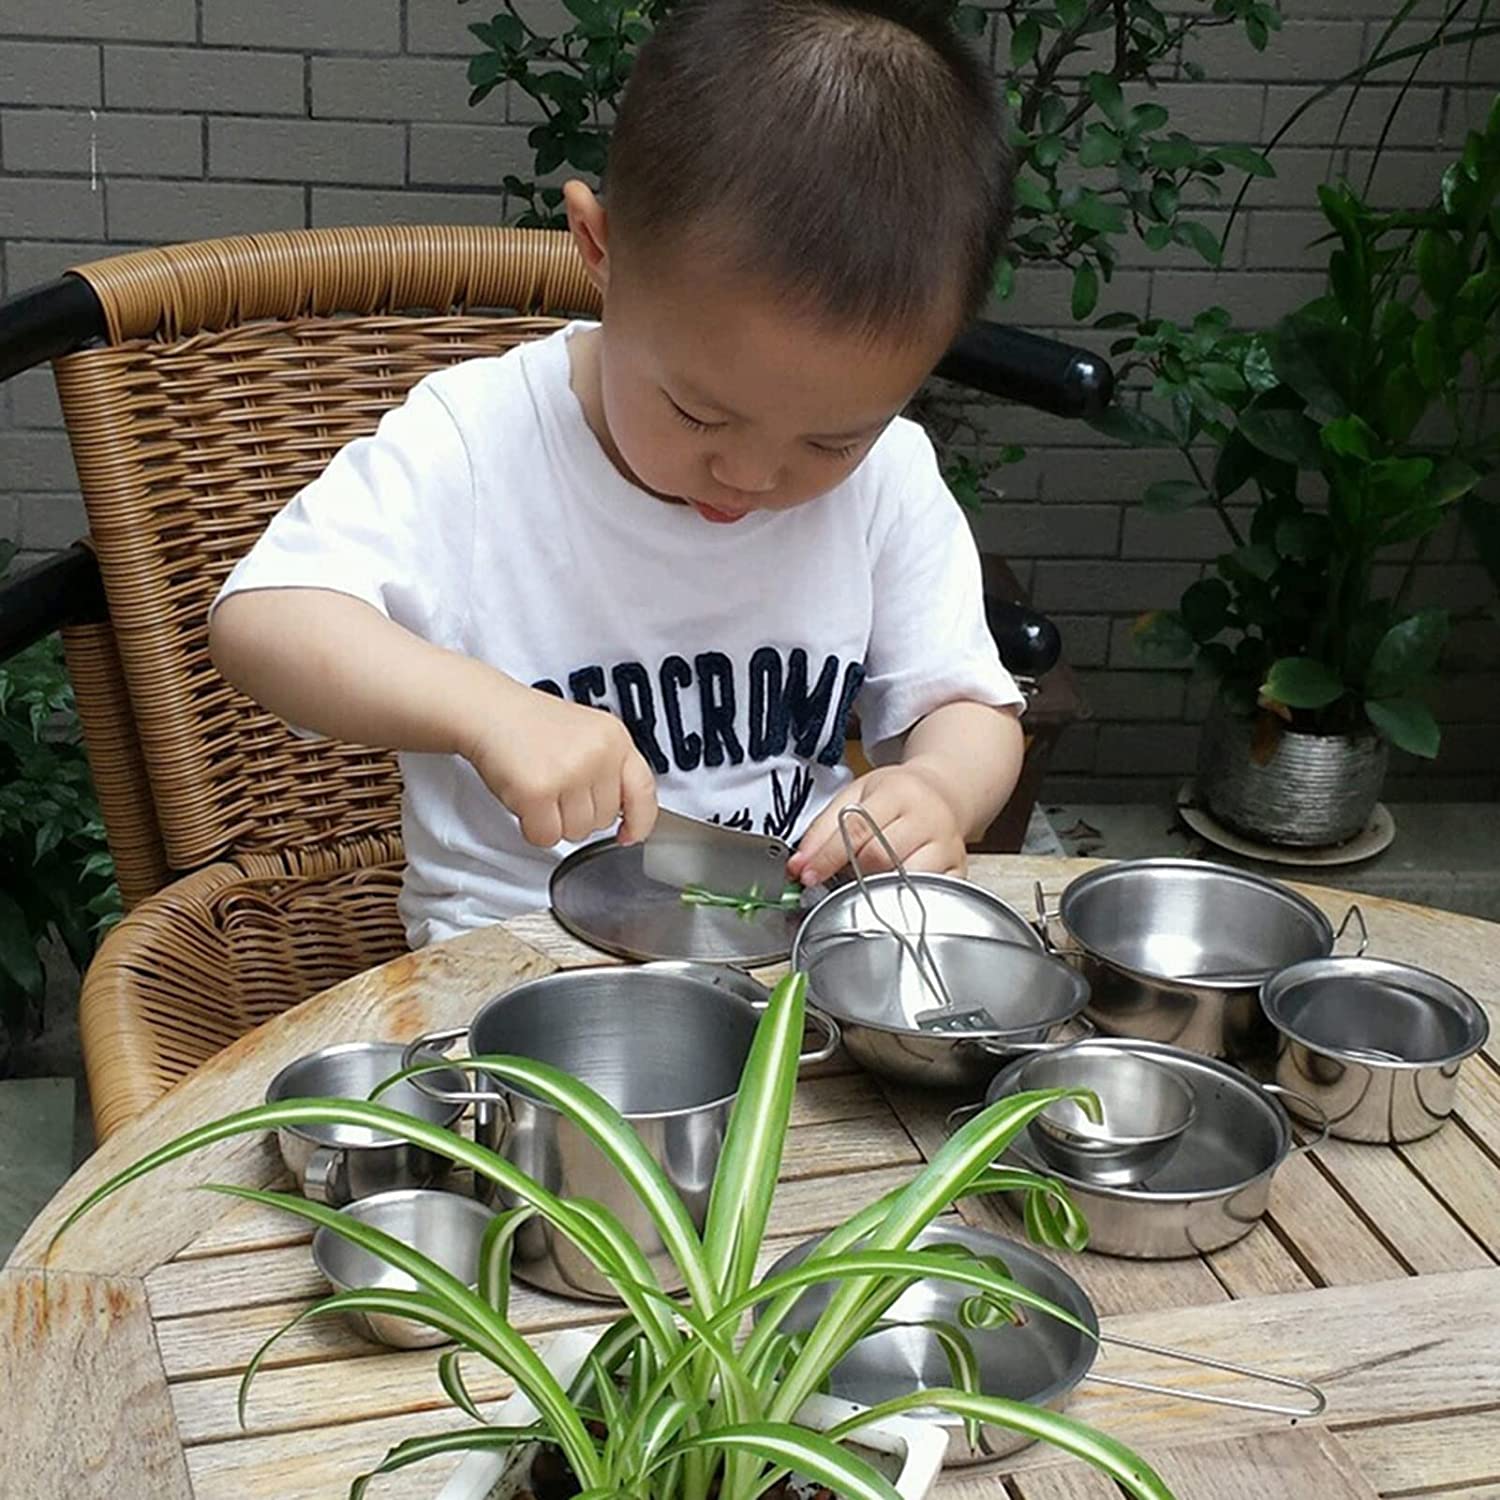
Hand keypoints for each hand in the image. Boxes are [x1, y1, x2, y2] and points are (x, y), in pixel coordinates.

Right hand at [463, 679, 657, 848]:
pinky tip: (524, 799)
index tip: (629, 834)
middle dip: (578, 813)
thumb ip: (610, 769)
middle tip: (555, 785)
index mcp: (615, 737)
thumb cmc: (532, 726)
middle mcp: (598, 754)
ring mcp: (570, 772)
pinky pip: (546, 837)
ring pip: (577, 833)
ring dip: (554, 821)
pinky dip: (532, 828)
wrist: (488, 710)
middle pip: (605, 819)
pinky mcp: (539, 792)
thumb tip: (626, 817)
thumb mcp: (587, 736)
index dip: (640, 820)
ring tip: (540, 787)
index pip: (644, 790)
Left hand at [786, 763, 967, 887]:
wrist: (944, 793)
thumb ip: (823, 828)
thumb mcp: (856, 795)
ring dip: (877, 889)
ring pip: (905, 880)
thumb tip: (798, 866)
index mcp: (899, 792)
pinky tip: (890, 895)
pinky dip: (905, 901)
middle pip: (880, 856)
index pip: (856, 828)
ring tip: (865, 885)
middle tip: (837, 879)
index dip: (827, 856)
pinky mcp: (958, 870)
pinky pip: (930, 895)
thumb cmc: (896, 796)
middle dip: (850, 873)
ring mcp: (948, 846)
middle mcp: (928, 818)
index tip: (806, 875)